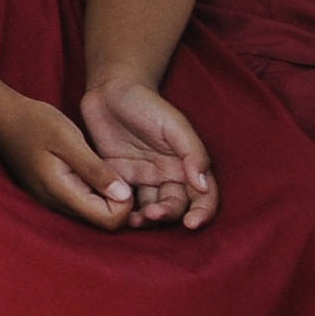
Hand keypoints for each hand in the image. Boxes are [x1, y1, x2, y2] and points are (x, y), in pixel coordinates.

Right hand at [0, 96, 139, 229]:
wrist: (1, 115)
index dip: (124, 203)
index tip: (123, 177)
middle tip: (117, 170)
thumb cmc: (34, 121)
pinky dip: (92, 190)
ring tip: (105, 167)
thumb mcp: (69, 140)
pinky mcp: (50, 192)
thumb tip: (124, 196)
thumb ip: (95, 169)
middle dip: (117, 201)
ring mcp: (51, 199)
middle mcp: (55, 202)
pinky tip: (90, 168)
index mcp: (60, 191)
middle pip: (101, 220)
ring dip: (105, 195)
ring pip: (91, 211)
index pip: (107, 220)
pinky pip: (80, 201)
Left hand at [79, 76, 218, 229]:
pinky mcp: (118, 177)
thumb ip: (192, 153)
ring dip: (147, 219)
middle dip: (168, 215)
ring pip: (151, 208)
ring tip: (137, 219)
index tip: (192, 224)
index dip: (202, 213)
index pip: (204, 196)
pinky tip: (118, 212)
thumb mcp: (175, 125)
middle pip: (176, 206)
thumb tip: (203, 185)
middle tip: (153, 214)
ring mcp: (143, 179)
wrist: (110, 91)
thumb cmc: (148, 104)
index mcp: (187, 165)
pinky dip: (124, 211)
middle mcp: (168, 176)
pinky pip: (124, 201)